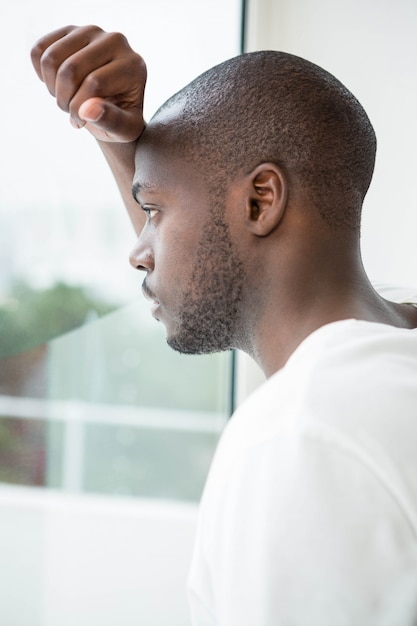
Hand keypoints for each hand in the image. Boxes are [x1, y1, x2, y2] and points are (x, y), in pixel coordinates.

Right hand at [31, 25, 146, 142]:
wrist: (115, 105)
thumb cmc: (122, 119)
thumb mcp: (124, 130)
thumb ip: (111, 122)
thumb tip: (87, 110)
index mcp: (133, 64)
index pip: (93, 83)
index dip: (79, 108)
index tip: (81, 122)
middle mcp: (115, 41)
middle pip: (70, 70)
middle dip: (64, 100)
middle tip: (72, 111)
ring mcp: (91, 32)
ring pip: (51, 59)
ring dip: (52, 88)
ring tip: (68, 98)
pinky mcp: (70, 31)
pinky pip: (39, 50)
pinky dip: (41, 74)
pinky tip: (57, 83)